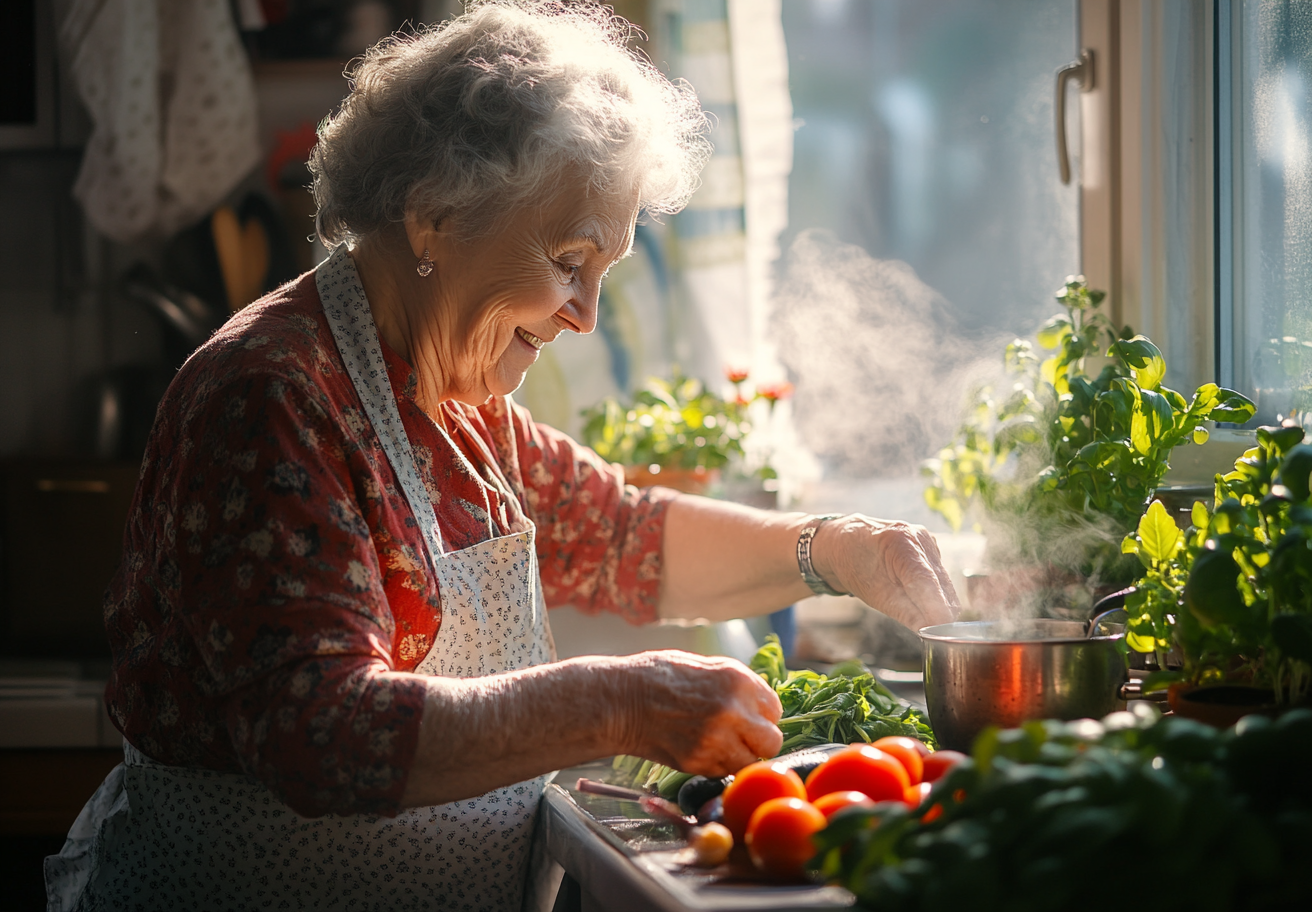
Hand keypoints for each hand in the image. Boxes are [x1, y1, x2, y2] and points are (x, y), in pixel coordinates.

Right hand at [613, 650, 782, 776]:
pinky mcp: (699, 762)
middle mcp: (733, 710)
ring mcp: (717, 739)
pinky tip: (702, 750)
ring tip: (719, 745)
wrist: (619, 701)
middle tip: (740, 737)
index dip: (761, 714)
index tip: (748, 717)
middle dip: (759, 741)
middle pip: (772, 741)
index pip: (774, 708)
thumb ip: (735, 684)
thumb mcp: (703, 665)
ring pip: (751, 762)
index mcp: (737, 679)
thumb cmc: (657, 677)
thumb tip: (758, 703)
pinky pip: (726, 772)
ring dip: (740, 757)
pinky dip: (719, 766)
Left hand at [812, 515, 960, 629]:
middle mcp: (919, 537)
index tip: (940, 631)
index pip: (925, 580)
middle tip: (927, 632)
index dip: (935, 608)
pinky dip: (934, 595)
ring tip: (912, 610)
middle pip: (941, 584)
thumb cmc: (855, 567)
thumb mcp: (874, 595)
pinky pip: (942, 580)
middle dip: (937, 612)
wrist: (847, 543)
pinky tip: (914, 596)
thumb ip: (905, 613)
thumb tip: (930, 631)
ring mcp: (928, 541)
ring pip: (945, 584)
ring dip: (936, 604)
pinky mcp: (933, 549)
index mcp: (899, 542)